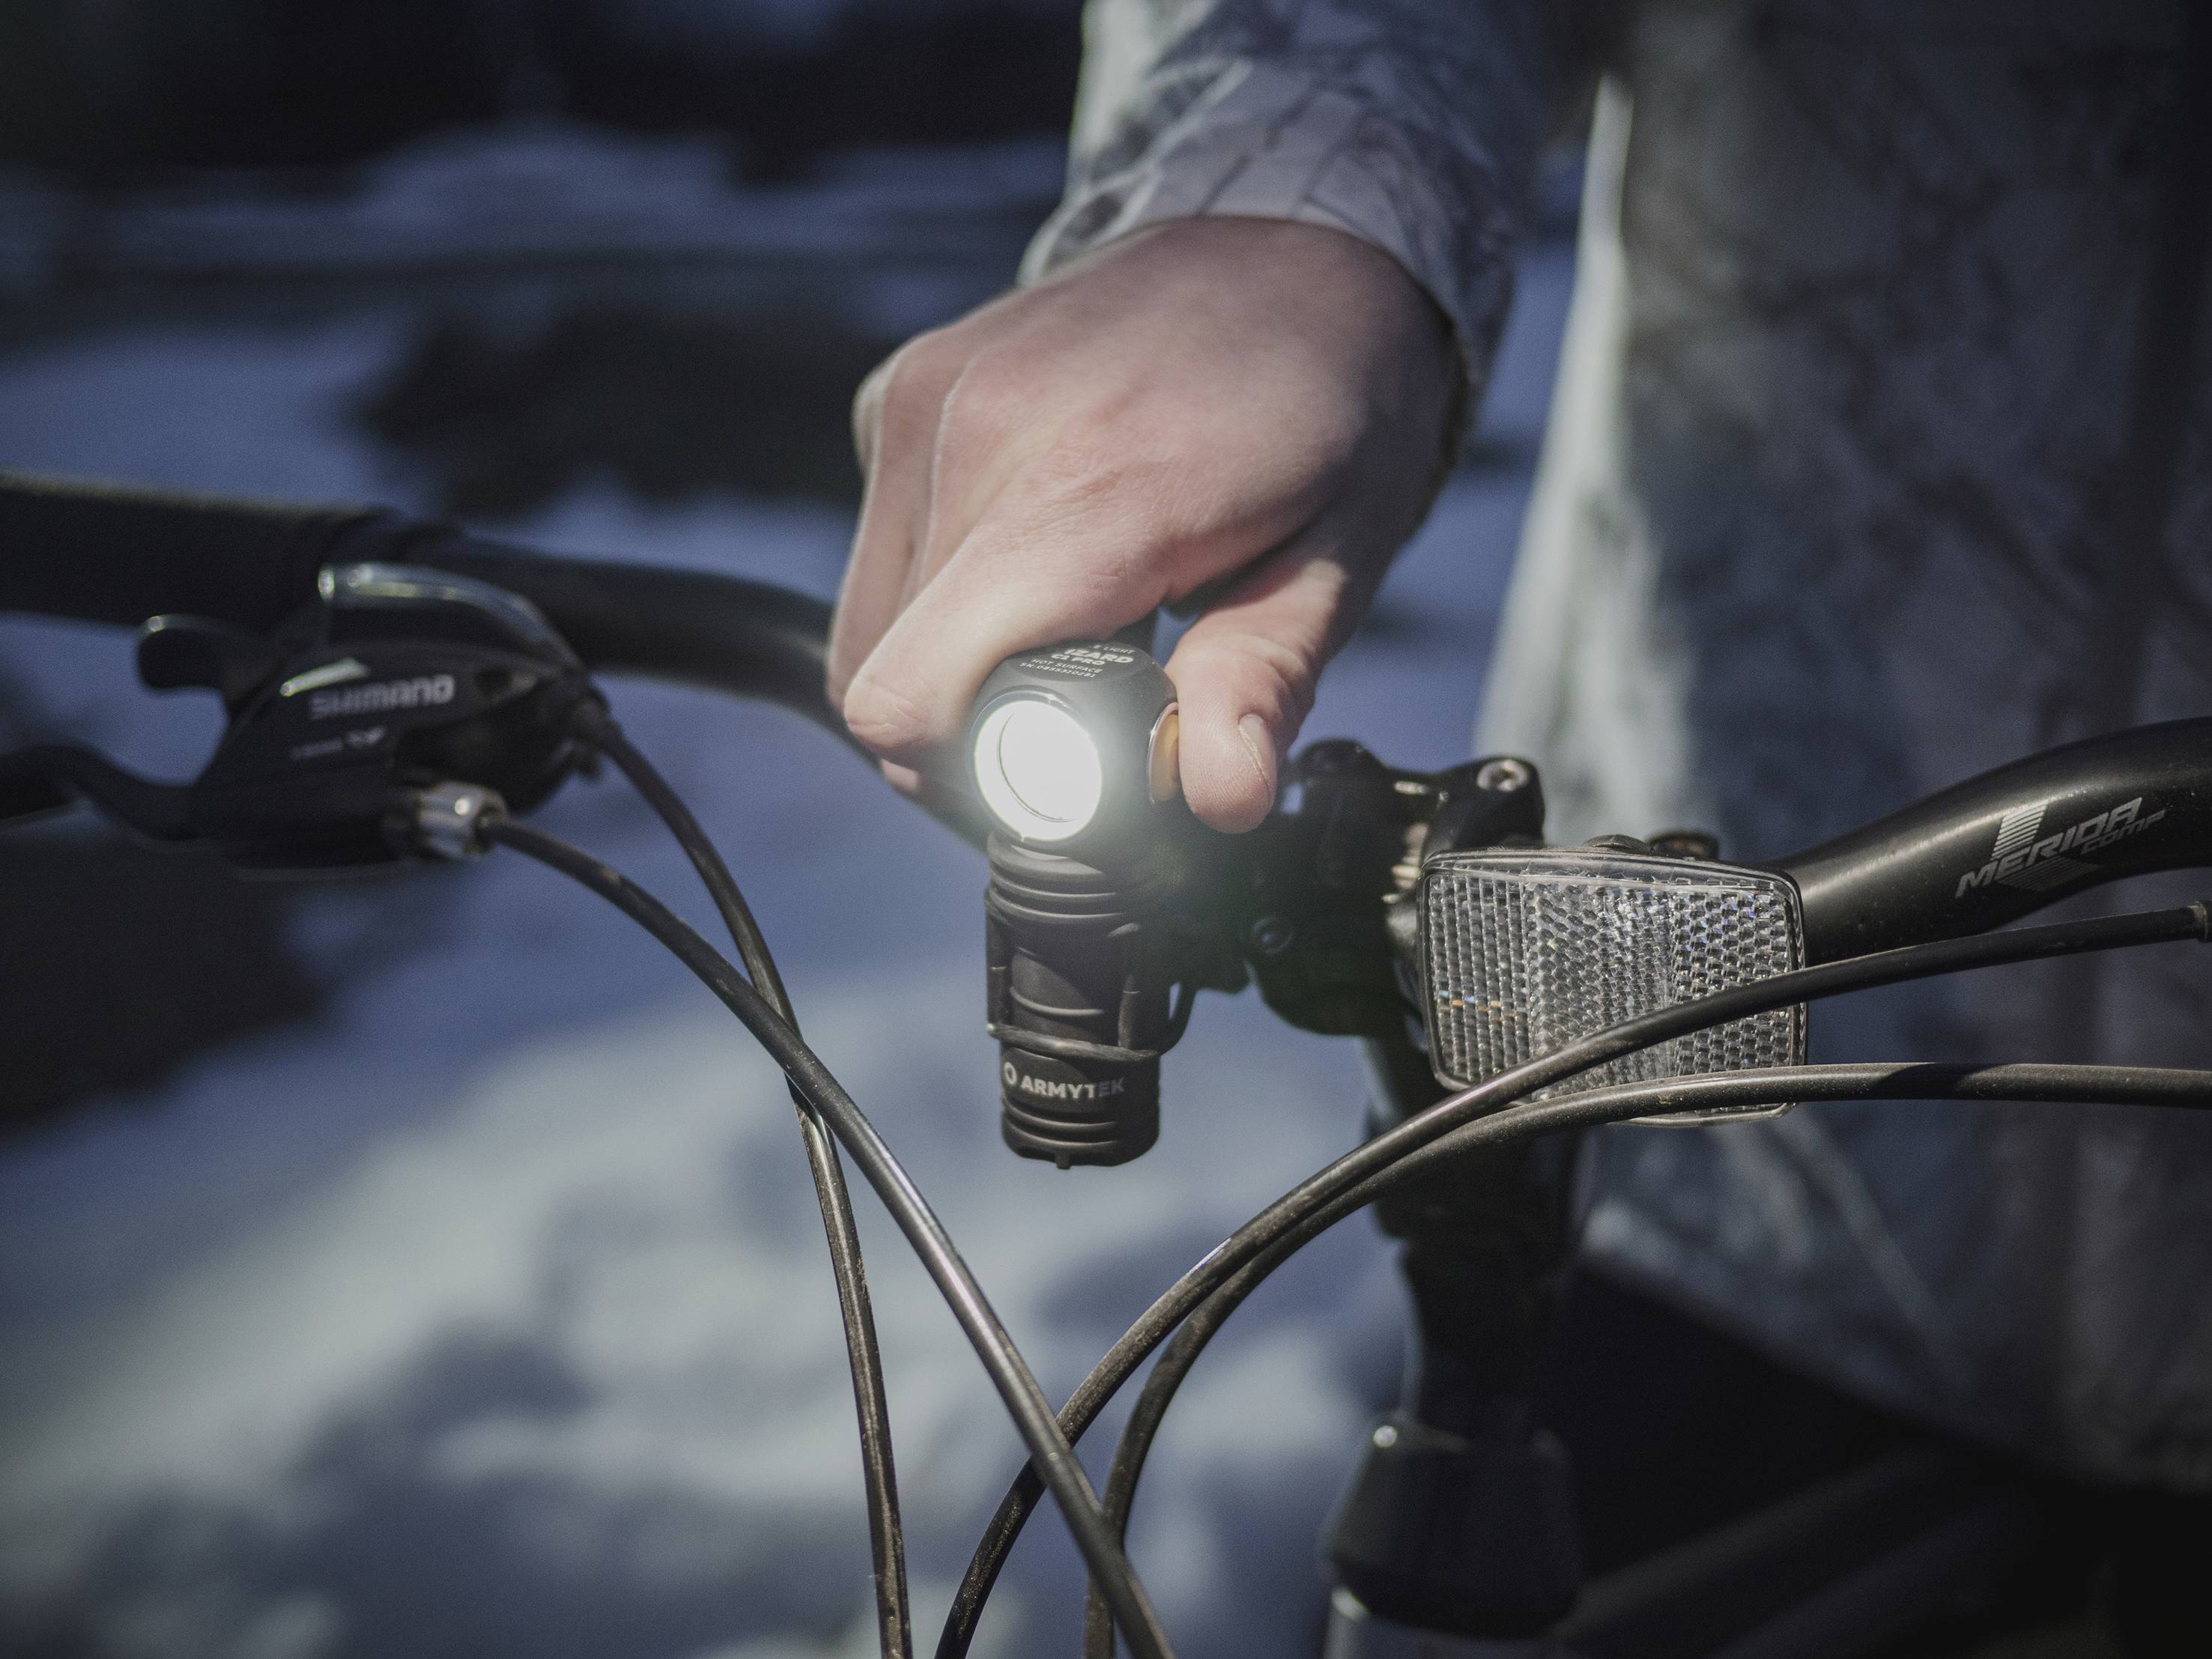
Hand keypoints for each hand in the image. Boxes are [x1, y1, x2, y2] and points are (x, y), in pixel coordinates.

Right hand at [828, 216, 1458, 831]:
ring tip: (1067, 613)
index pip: (914, 695)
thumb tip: (1215, 795)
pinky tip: (1034, 546)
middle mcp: (980, 432)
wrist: (1293, 236)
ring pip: (868, 620)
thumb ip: (1260, 680)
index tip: (1061, 769)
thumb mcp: (1337, 553)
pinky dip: (938, 581)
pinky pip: (880, 545)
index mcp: (1092, 489)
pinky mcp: (901, 385)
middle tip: (1081, 696)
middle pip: (884, 677)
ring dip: (949, 651)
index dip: (973, 773)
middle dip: (970, 720)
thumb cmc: (1328, 402)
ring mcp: (928, 397)